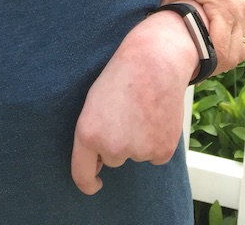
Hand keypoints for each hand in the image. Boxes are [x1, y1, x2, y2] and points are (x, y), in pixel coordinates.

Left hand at [71, 12, 196, 194]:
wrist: (154, 60)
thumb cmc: (121, 74)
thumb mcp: (94, 101)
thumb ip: (93, 131)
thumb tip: (99, 161)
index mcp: (88, 134)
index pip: (83, 174)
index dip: (88, 182)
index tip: (95, 182)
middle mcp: (112, 148)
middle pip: (112, 159)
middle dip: (117, 141)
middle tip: (125, 111)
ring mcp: (138, 152)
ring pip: (136, 154)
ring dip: (138, 139)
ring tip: (142, 108)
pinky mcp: (162, 152)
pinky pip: (155, 155)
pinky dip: (157, 140)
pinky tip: (156, 116)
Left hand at [163, 0, 244, 72]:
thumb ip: (168, 14)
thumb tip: (153, 39)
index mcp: (224, 8)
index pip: (222, 53)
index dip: (205, 65)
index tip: (188, 70)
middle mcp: (240, 10)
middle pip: (235, 55)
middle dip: (214, 65)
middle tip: (191, 68)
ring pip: (244, 47)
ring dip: (225, 56)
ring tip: (201, 59)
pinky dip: (234, 44)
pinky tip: (213, 45)